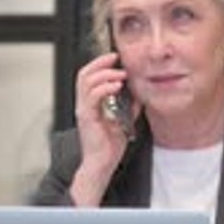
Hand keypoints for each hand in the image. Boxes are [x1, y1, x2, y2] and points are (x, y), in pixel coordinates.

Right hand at [70, 53, 139, 203]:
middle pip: (84, 74)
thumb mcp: (123, 122)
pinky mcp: (87, 117)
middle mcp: (83, 105)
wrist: (102, 164)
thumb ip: (129, 108)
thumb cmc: (109, 148)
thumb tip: (140, 95)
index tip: (116, 59)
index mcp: (90, 105)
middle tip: (116, 59)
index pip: (89, 77)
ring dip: (105, 74)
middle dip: (100, 63)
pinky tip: (117, 86)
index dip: (100, 65)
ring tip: (121, 75)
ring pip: (86, 81)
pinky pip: (92, 96)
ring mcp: (83, 110)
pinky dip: (105, 87)